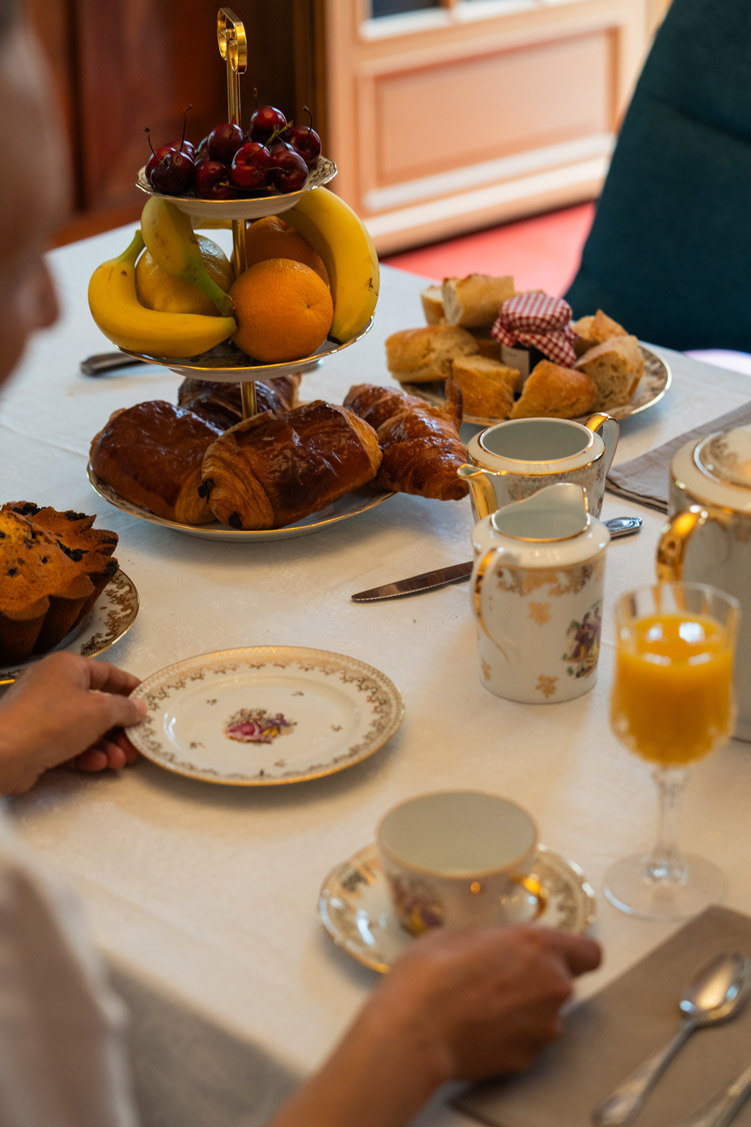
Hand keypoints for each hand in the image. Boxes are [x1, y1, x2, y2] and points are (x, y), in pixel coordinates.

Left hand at [0, 651, 145, 793]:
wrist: (4, 754)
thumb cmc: (52, 721)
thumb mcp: (99, 711)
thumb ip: (124, 708)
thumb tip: (139, 706)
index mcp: (67, 667)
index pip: (107, 672)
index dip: (130, 687)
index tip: (150, 700)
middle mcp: (52, 685)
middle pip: (96, 704)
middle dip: (119, 727)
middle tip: (137, 742)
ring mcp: (41, 713)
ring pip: (83, 727)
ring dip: (105, 744)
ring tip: (121, 760)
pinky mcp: (34, 739)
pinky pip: (66, 743)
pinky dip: (85, 753)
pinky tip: (99, 765)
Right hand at [374, 921, 601, 1079]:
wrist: (415, 1028)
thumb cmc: (430, 971)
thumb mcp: (459, 935)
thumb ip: (492, 941)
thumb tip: (491, 948)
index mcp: (540, 944)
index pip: (590, 952)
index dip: (574, 955)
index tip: (553, 956)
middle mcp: (553, 985)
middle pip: (563, 983)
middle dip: (538, 983)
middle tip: (500, 981)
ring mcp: (544, 1027)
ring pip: (546, 1017)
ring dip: (525, 1013)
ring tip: (483, 1010)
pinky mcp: (528, 1059)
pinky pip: (527, 1043)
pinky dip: (510, 1038)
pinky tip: (478, 1032)